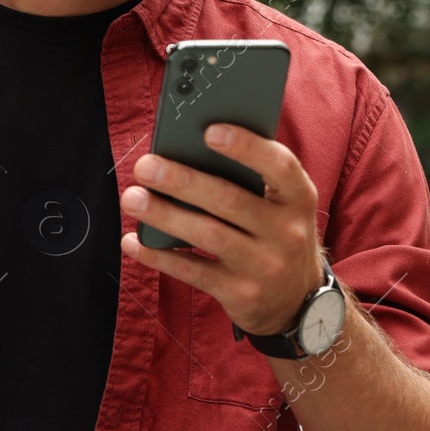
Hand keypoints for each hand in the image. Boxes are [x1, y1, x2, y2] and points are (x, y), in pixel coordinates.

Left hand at [121, 123, 323, 335]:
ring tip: (131, 198)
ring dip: (164, 215)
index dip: (246, 147)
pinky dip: (159, 256)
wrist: (296, 300)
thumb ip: (248, 177)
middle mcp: (287, 231)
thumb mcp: (280, 204)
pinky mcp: (241, 293)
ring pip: (208, 235)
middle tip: (145, 166)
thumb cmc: (275, 232)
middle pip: (229, 200)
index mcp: (298, 197)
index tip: (209, 130)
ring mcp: (264, 265)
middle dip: (183, 181)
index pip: (279, 165)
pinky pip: (193, 272)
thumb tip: (186, 148)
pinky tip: (134, 241)